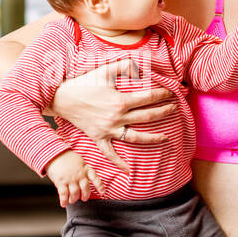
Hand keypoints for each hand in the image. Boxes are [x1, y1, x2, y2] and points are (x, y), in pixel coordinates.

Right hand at [44, 150, 106, 206]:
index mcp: (85, 169)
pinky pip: (64, 194)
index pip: (95, 178)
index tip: (102, 192)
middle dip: (85, 196)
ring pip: (75, 193)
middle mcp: (79, 175)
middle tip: (83, 199)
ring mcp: (70, 179)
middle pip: (85, 189)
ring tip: (72, 200)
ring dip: (74, 199)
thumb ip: (83, 169)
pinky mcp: (61, 181)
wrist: (53, 154)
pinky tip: (63, 204)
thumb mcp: (79, 161)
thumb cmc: (66, 157)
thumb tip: (84, 178)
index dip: (99, 186)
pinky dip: (64, 200)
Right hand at [49, 58, 177, 173]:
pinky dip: (119, 163)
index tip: (170, 92)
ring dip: (153, 138)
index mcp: (120, 101)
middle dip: (164, 112)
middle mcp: (117, 118)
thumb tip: (140, 65)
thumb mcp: (104, 70)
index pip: (148, 98)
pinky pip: (110, 154)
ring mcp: (108, 130)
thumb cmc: (84, 83)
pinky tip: (128, 171)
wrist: (62, 98)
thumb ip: (124, 66)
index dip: (161, 94)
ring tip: (166, 137)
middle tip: (174, 108)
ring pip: (136, 138)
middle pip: (147, 117)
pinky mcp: (99, 138)